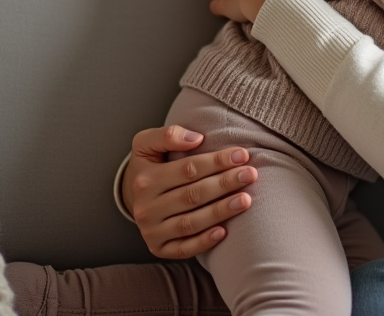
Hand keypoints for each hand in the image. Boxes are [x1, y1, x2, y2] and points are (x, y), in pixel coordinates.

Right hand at [123, 125, 258, 258]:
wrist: (133, 196)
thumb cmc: (150, 166)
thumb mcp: (147, 143)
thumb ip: (168, 135)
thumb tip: (196, 138)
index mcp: (145, 180)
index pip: (188, 170)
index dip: (217, 161)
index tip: (242, 155)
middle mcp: (146, 208)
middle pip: (192, 195)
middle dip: (225, 184)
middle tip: (250, 174)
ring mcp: (151, 231)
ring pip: (190, 223)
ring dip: (220, 211)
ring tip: (246, 199)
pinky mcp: (158, 248)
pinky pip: (184, 249)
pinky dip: (204, 242)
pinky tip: (224, 231)